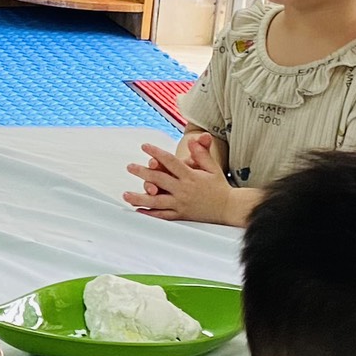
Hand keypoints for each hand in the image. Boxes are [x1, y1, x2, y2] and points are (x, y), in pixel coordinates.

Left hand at [123, 133, 242, 224]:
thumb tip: (194, 140)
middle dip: (143, 172)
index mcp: (190, 176)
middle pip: (160, 179)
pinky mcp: (181, 215)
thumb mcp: (212, 167)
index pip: (170, 162)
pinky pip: (163, 215)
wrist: (229, 208)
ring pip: (157, 200)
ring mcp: (181, 203)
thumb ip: (202, 154)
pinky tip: (138, 211)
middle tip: (130, 167)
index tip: (145, 146)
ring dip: (140, 197)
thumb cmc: (219, 186)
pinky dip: (150, 214)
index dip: (156, 153)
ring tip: (126, 194)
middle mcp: (183, 190)